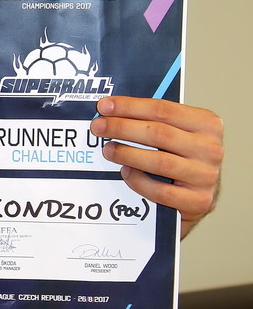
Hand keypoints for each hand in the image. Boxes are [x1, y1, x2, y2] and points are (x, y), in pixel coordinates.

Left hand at [91, 97, 222, 238]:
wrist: (201, 195)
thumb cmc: (185, 159)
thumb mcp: (177, 133)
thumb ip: (153, 121)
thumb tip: (113, 111)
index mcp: (207, 124)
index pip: (163, 110)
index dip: (130, 106)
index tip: (105, 107)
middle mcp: (210, 148)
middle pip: (159, 133)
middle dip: (123, 128)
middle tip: (99, 127)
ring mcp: (206, 176)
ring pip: (160, 162)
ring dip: (127, 154)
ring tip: (108, 150)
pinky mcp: (198, 201)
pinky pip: (162, 191)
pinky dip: (139, 181)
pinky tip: (125, 173)